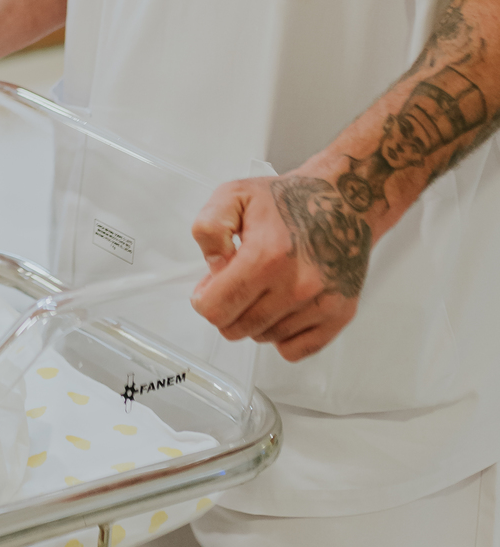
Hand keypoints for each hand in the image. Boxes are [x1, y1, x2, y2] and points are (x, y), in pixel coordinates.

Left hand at [190, 167, 372, 360]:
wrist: (343, 202)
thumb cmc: (292, 200)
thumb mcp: (235, 196)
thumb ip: (210, 228)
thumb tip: (213, 267)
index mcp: (266, 256)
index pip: (216, 309)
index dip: (203, 300)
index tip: (209, 288)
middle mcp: (297, 285)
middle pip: (237, 328)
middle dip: (226, 309)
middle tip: (235, 284)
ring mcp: (320, 303)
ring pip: (264, 338)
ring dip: (255, 319)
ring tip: (264, 287)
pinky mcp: (339, 315)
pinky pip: (294, 350)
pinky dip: (282, 335)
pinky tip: (282, 307)